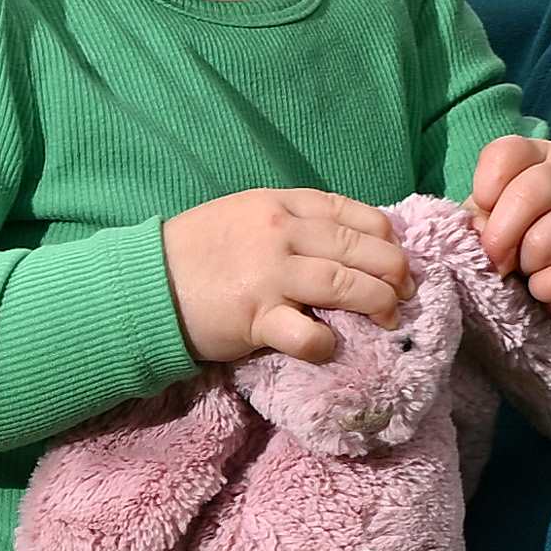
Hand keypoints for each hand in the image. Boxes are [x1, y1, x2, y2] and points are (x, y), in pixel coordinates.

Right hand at [164, 185, 417, 365]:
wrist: (143, 284)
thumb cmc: (198, 253)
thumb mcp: (246, 216)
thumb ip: (293, 223)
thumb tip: (348, 242)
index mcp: (280, 204)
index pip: (353, 214)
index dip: (387, 238)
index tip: (398, 258)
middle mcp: (279, 232)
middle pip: (360, 248)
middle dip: (395, 272)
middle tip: (407, 293)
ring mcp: (269, 274)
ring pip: (347, 284)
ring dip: (379, 304)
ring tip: (389, 319)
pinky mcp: (256, 317)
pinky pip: (308, 334)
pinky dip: (327, 344)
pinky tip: (330, 346)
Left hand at [471, 134, 550, 325]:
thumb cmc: (525, 236)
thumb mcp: (496, 216)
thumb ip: (481, 217)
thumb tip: (481, 234)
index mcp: (540, 156)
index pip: (505, 155)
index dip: (485, 187)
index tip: (485, 209)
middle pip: (525, 196)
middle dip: (499, 238)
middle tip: (497, 258)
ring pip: (542, 243)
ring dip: (526, 266)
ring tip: (531, 267)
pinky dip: (544, 291)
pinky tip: (549, 285)